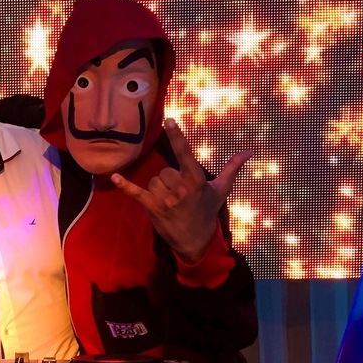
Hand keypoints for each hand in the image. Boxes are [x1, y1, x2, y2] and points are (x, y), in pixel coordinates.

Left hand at [111, 118, 252, 262]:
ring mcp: (165, 200)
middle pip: (164, 170)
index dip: (177, 136)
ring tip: (169, 202)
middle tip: (179, 195)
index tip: (168, 120)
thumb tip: (250, 151)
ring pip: (153, 180)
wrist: (195, 241)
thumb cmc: (207, 211)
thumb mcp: (221, 190)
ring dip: (158, 189)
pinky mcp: (152, 209)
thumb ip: (233, 168)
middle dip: (169, 180)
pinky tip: (112, 177)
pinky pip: (135, 193)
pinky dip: (124, 185)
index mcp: (196, 181)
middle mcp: (181, 189)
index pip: (185, 154)